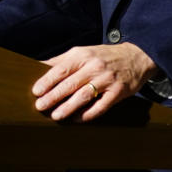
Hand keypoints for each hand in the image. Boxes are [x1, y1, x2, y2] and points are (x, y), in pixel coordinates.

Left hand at [31, 43, 157, 121]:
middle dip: (53, 96)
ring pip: (84, 96)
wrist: (135, 57)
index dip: (47, 81)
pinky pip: (100, 106)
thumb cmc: (103, 56)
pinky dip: (87, 114)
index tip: (36, 91)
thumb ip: (61, 60)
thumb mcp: (83, 52)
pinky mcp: (117, 92)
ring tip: (55, 116)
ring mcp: (107, 80)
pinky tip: (77, 119)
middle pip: (70, 84)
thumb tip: (38, 66)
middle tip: (40, 106)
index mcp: (82, 55)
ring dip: (68, 107)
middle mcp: (94, 66)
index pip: (61, 69)